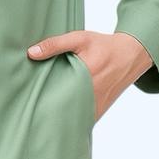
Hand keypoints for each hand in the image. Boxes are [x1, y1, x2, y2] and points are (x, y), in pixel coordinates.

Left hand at [26, 30, 152, 121]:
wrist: (130, 55)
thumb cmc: (103, 45)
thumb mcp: (79, 39)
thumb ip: (55, 44)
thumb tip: (31, 53)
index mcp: (85, 75)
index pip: (58, 93)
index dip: (42, 99)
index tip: (27, 102)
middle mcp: (92, 94)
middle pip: (62, 109)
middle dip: (46, 112)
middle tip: (29, 113)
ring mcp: (96, 105)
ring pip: (73, 118)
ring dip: (58, 118)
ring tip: (40, 119)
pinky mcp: (100, 110)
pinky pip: (82, 120)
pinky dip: (71, 120)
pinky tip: (57, 119)